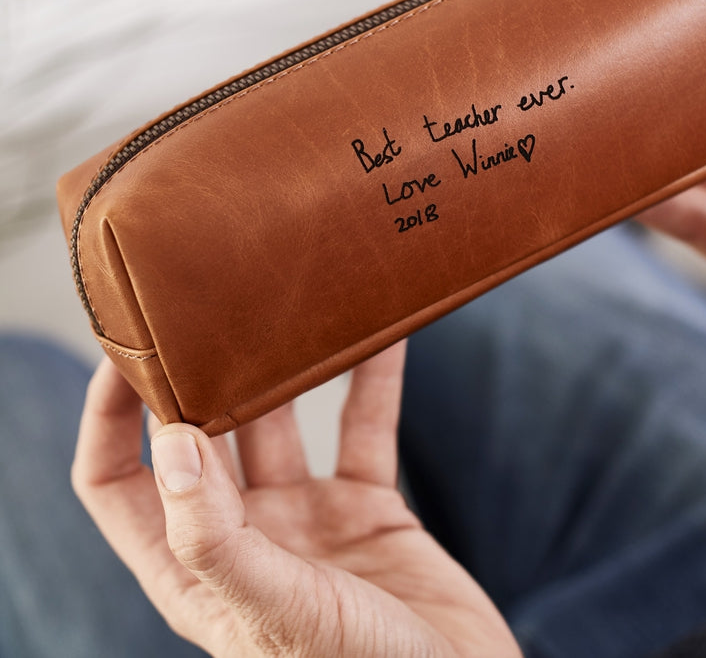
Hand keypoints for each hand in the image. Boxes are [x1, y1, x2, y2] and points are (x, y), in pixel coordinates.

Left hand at [72, 343, 521, 657]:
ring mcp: (306, 520)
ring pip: (285, 422)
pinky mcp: (367, 507)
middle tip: (213, 307)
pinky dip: (374, 382)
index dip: (108, 420)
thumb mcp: (277, 611)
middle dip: (203, 375)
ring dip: (289, 369)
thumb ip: (218, 537)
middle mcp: (244, 536)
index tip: (127, 353)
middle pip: (203, 436)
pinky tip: (384, 336)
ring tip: (291, 308)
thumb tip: (171, 445)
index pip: (119, 484)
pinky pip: (367, 429)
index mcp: (196, 570)